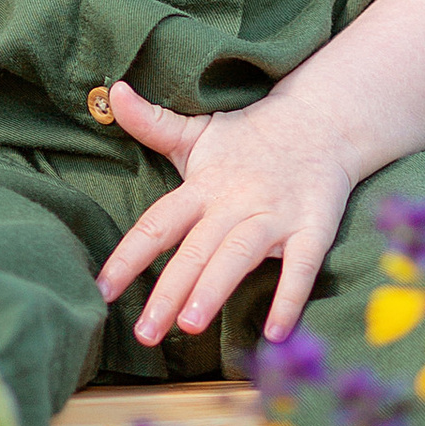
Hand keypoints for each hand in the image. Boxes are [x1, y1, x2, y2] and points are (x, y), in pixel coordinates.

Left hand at [92, 83, 356, 346]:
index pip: (158, 223)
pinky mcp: (314, 226)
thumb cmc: (250, 138)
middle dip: (169, 290)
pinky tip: (274, 334)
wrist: (323, 122)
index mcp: (203, 185)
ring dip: (215, 289)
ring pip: (240, 255)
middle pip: (196, 248)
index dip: (128, 256)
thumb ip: (152, 123)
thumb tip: (113, 92)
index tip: (101, 290)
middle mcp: (235, 201)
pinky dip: (290, 297)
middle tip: (145, 332)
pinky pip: (302, 265)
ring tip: (190, 325)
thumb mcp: (198, 130)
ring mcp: (275, 215)